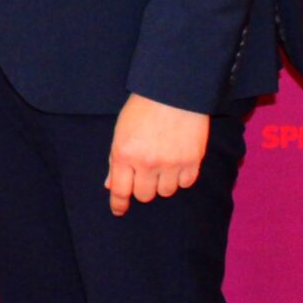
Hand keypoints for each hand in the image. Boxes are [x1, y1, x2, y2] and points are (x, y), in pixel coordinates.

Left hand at [106, 92, 209, 215]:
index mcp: (124, 153)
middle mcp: (146, 162)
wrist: (174, 92)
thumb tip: (110, 184)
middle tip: (146, 173)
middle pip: (144, 196)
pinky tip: (178, 162)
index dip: (119, 204)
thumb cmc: (143, 108)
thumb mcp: (121, 130)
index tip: (119, 211)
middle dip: (143, 188)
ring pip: (166, 192)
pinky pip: (185, 184)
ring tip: (163, 164)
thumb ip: (115, 159)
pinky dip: (181, 177)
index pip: (119, 190)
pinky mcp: (192, 161)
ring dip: (163, 183)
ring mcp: (170, 163)